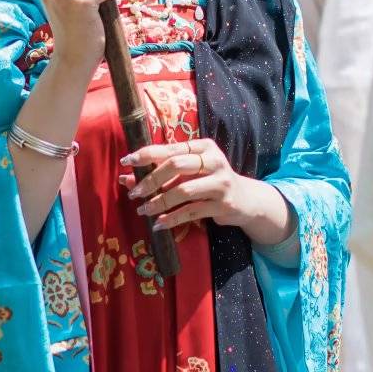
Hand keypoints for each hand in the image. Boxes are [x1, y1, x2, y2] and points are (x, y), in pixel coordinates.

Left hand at [123, 138, 292, 240]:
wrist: (246, 200)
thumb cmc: (211, 182)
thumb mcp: (190, 172)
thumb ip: (162, 172)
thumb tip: (126, 179)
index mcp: (204, 147)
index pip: (171, 148)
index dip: (147, 154)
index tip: (126, 161)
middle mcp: (214, 161)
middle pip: (176, 165)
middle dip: (151, 179)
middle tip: (134, 192)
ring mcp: (220, 183)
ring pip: (183, 191)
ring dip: (159, 202)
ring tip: (143, 210)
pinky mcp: (223, 205)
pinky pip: (192, 212)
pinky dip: (172, 219)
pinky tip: (158, 224)